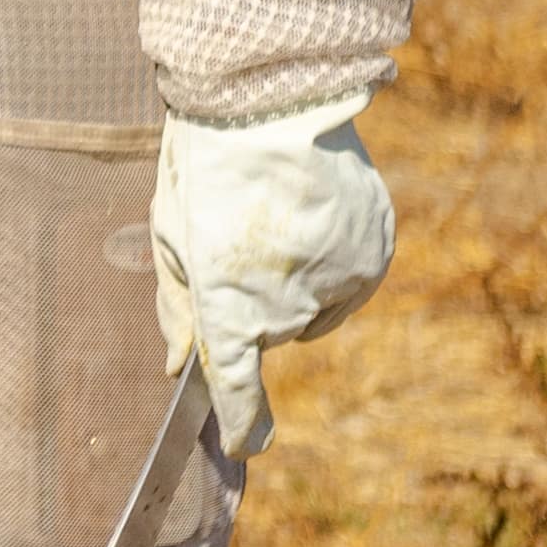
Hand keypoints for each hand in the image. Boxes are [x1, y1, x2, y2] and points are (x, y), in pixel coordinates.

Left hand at [149, 99, 396, 455]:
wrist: (272, 100)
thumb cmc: (205, 167)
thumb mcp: (171, 236)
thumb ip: (177, 308)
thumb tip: (178, 365)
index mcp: (231, 308)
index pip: (237, 389)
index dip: (243, 423)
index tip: (247, 445)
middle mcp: (292, 309)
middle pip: (270, 332)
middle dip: (249, 301)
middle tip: (233, 239)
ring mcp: (340, 284)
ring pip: (312, 309)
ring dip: (291, 283)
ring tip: (273, 220)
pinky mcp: (376, 256)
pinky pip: (349, 281)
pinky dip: (330, 260)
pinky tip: (310, 214)